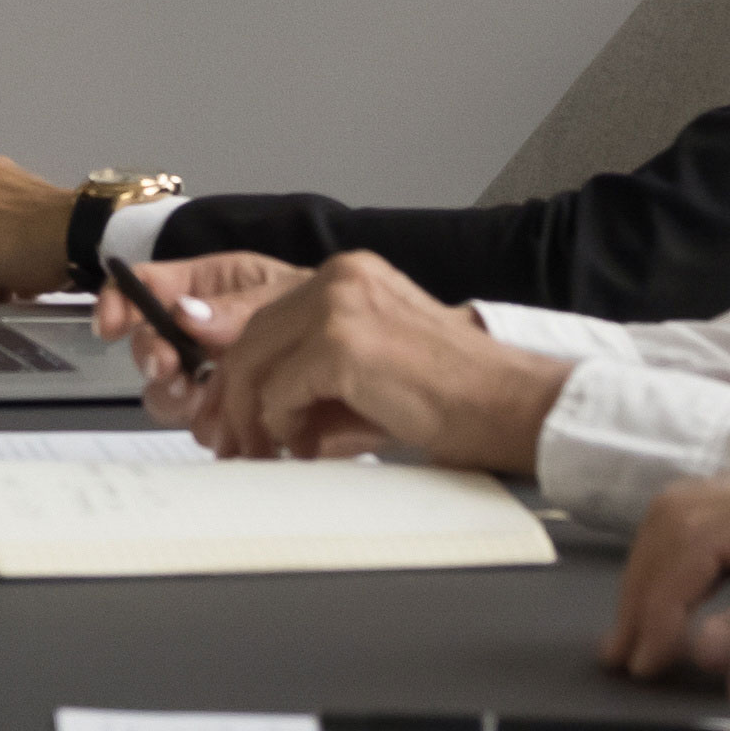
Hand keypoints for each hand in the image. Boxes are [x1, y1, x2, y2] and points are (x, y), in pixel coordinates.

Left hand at [133, 248, 567, 477]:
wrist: (508, 405)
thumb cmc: (453, 397)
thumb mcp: (368, 374)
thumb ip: (311, 377)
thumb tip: (253, 411)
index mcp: (350, 276)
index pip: (265, 316)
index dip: (234, 367)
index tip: (221, 409)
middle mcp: (341, 277)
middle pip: (250, 336)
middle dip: (229, 395)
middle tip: (224, 441)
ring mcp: (340, 304)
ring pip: (254, 361)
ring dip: (246, 416)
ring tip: (254, 454)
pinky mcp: (341, 342)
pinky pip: (278, 390)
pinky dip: (278, 425)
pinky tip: (299, 447)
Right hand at [610, 463, 729, 678]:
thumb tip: (707, 652)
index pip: (699, 531)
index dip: (658, 596)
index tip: (648, 662)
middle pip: (685, 516)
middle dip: (644, 586)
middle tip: (628, 660)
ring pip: (698, 522)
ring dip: (660, 581)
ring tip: (642, 648)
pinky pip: (726, 540)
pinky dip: (691, 579)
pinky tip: (685, 626)